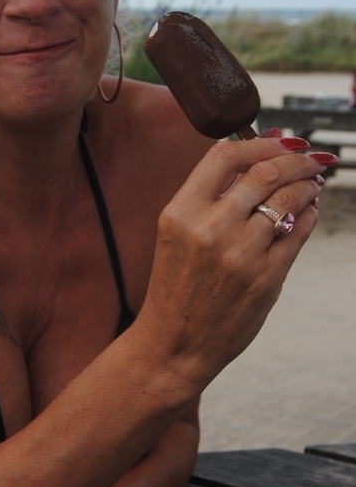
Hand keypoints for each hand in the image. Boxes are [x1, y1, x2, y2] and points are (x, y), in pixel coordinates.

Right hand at [136, 137, 328, 392]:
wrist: (174, 344)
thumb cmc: (176, 288)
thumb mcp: (178, 234)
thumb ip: (214, 195)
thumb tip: (259, 151)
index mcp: (180, 212)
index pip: (225, 156)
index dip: (259, 143)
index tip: (276, 142)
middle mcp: (209, 229)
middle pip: (265, 172)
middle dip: (295, 158)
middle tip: (307, 158)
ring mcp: (240, 254)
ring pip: (289, 199)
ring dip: (308, 184)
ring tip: (313, 182)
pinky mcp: (266, 278)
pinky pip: (299, 232)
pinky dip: (310, 214)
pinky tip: (309, 210)